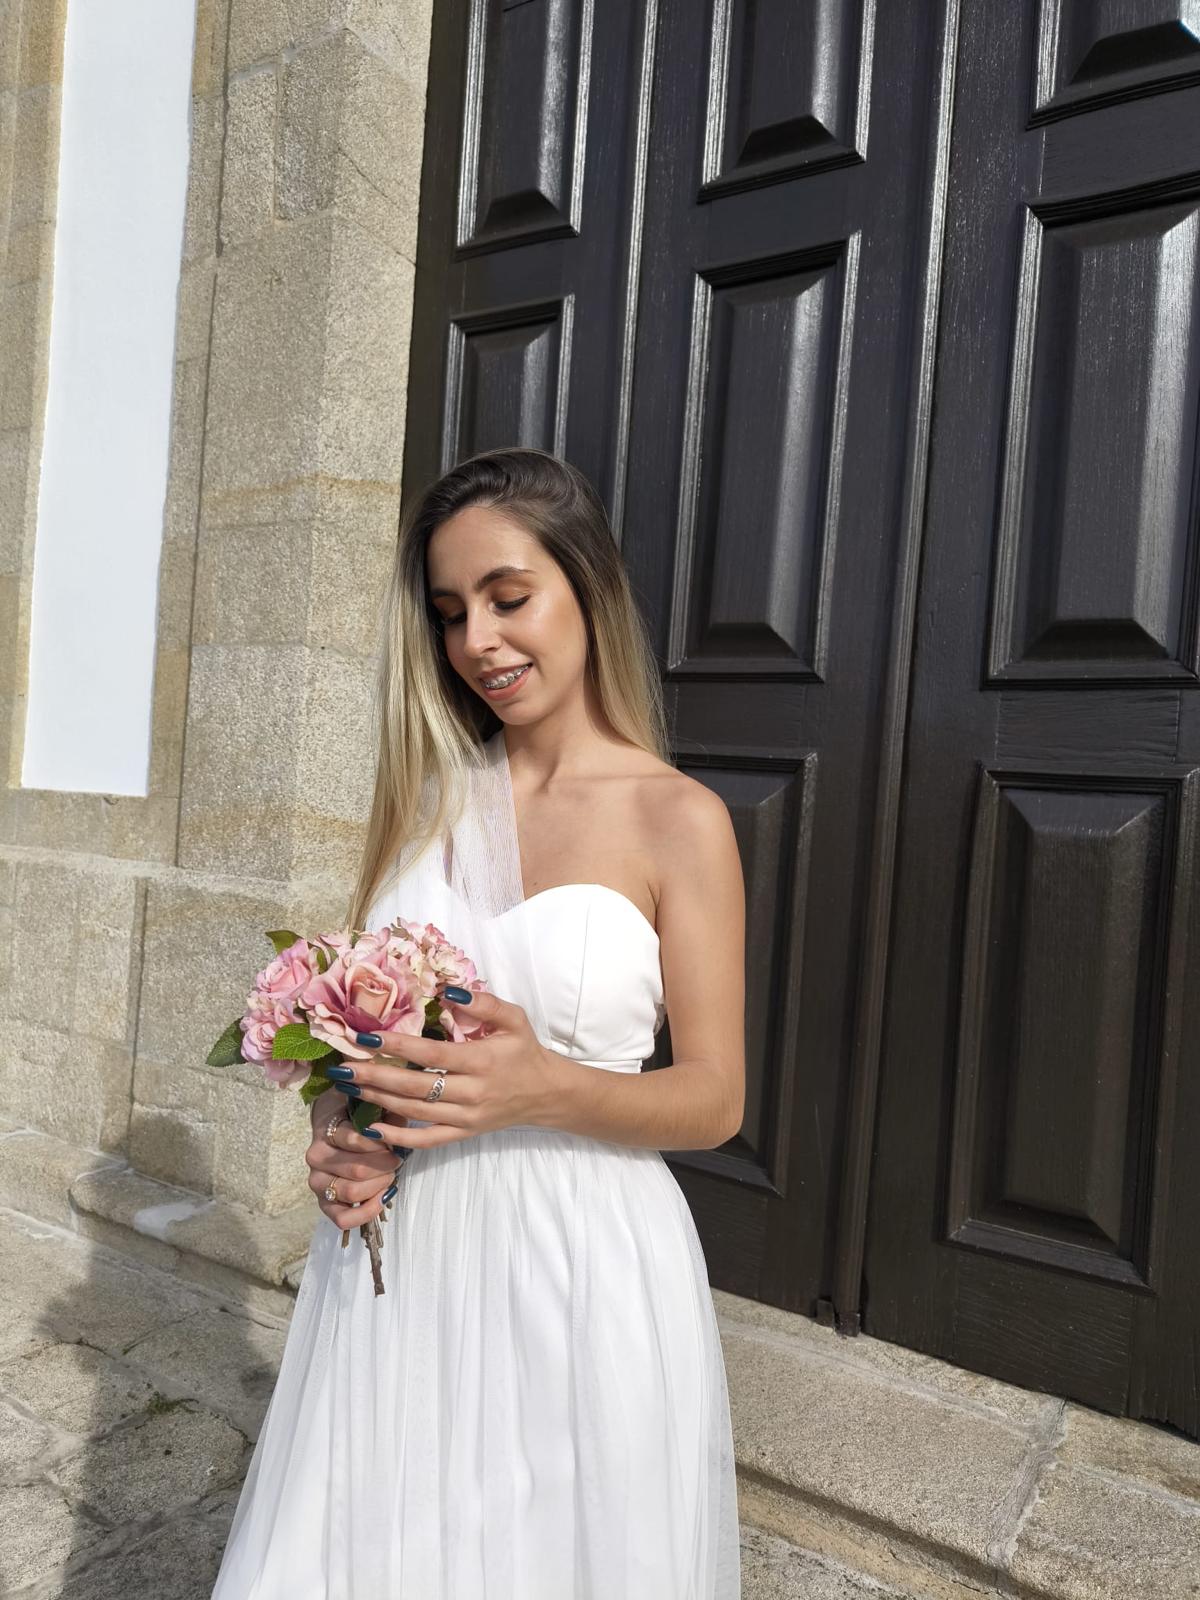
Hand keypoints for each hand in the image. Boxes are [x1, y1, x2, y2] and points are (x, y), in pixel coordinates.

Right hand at [305, 1086, 405, 1227]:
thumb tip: (398, 1122)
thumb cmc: (358, 1117)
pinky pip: (342, 1218)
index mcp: (325, 1130)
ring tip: (390, 1175)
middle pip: (357, 1170)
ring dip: (378, 1186)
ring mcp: (317, 1182)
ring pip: (352, 1192)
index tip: (395, 1140)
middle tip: (396, 1159)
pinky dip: (366, 1212)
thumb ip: (385, 1111)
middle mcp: (316, 1157)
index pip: (355, 1140)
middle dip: (385, 1167)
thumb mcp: (371, 1105)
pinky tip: (382, 1198)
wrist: (335, 1131)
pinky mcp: (323, 1203)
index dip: (382, 1143)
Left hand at [334, 989, 563, 1149]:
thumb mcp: (513, 1019)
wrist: (546, 1093)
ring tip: (349, 1086)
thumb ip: (483, 1004)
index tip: (366, 1037)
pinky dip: (397, 1138)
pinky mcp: (463, 1133)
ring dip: (378, 1100)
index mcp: (482, 1060)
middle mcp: (472, 1092)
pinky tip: (371, 1128)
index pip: (432, 1054)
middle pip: (415, 1086)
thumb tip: (448, 991)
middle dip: (375, 1076)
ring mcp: (466, 1117)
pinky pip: (426, 1140)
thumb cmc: (524, 1051)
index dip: (397, 1046)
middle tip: (342, 1067)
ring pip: (415, 1112)